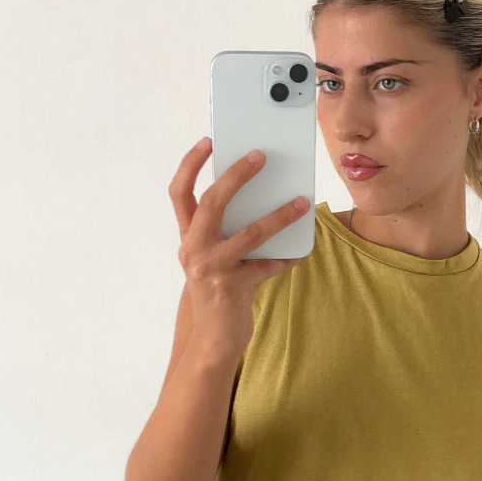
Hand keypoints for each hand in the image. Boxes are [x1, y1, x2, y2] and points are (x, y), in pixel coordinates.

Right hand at [169, 137, 309, 359]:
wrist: (212, 339)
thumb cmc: (219, 289)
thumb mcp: (213, 257)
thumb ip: (226, 231)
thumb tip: (261, 197)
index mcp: (186, 237)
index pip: (179, 193)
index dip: (190, 165)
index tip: (208, 141)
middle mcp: (193, 250)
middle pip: (212, 202)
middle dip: (237, 175)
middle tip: (260, 156)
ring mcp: (210, 270)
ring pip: (248, 233)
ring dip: (279, 216)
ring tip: (302, 202)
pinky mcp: (231, 289)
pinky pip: (266, 266)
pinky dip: (286, 259)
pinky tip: (299, 253)